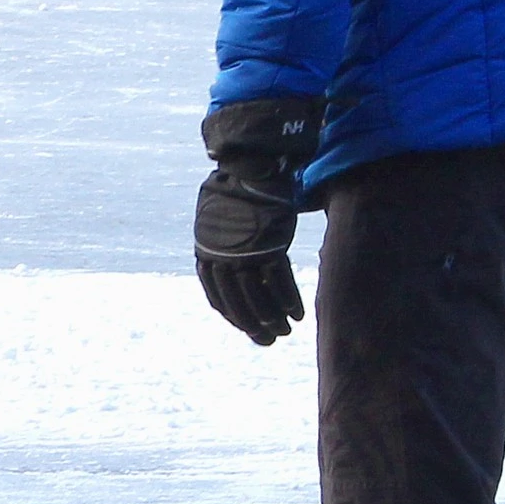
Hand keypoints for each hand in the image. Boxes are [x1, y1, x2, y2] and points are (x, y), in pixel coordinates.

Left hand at [194, 95, 321, 345]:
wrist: (249, 163)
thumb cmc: (238, 192)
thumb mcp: (222, 222)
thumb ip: (226, 248)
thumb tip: (236, 270)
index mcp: (206, 253)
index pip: (217, 297)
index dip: (234, 317)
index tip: (249, 330)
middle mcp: (221, 256)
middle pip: (238, 302)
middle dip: (254, 325)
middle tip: (269, 340)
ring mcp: (244, 251)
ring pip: (258, 297)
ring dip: (273, 318)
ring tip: (285, 331)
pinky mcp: (268, 244)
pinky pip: (278, 282)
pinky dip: (288, 301)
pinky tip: (297, 314)